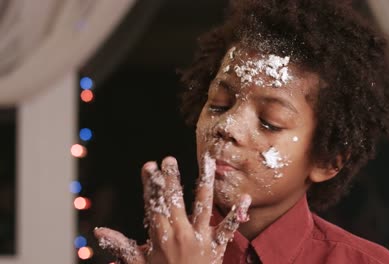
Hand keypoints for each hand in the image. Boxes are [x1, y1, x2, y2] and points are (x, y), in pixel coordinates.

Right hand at [94, 154, 250, 263]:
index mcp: (160, 236)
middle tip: (169, 159)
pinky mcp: (216, 246)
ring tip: (207, 160)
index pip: (153, 204)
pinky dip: (237, 213)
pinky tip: (245, 197)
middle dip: (171, 178)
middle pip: (175, 199)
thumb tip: (99, 232)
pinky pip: (228, 228)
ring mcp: (200, 238)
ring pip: (202, 204)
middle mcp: (180, 233)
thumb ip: (121, 247)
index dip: (150, 184)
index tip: (149, 166)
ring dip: (204, 181)